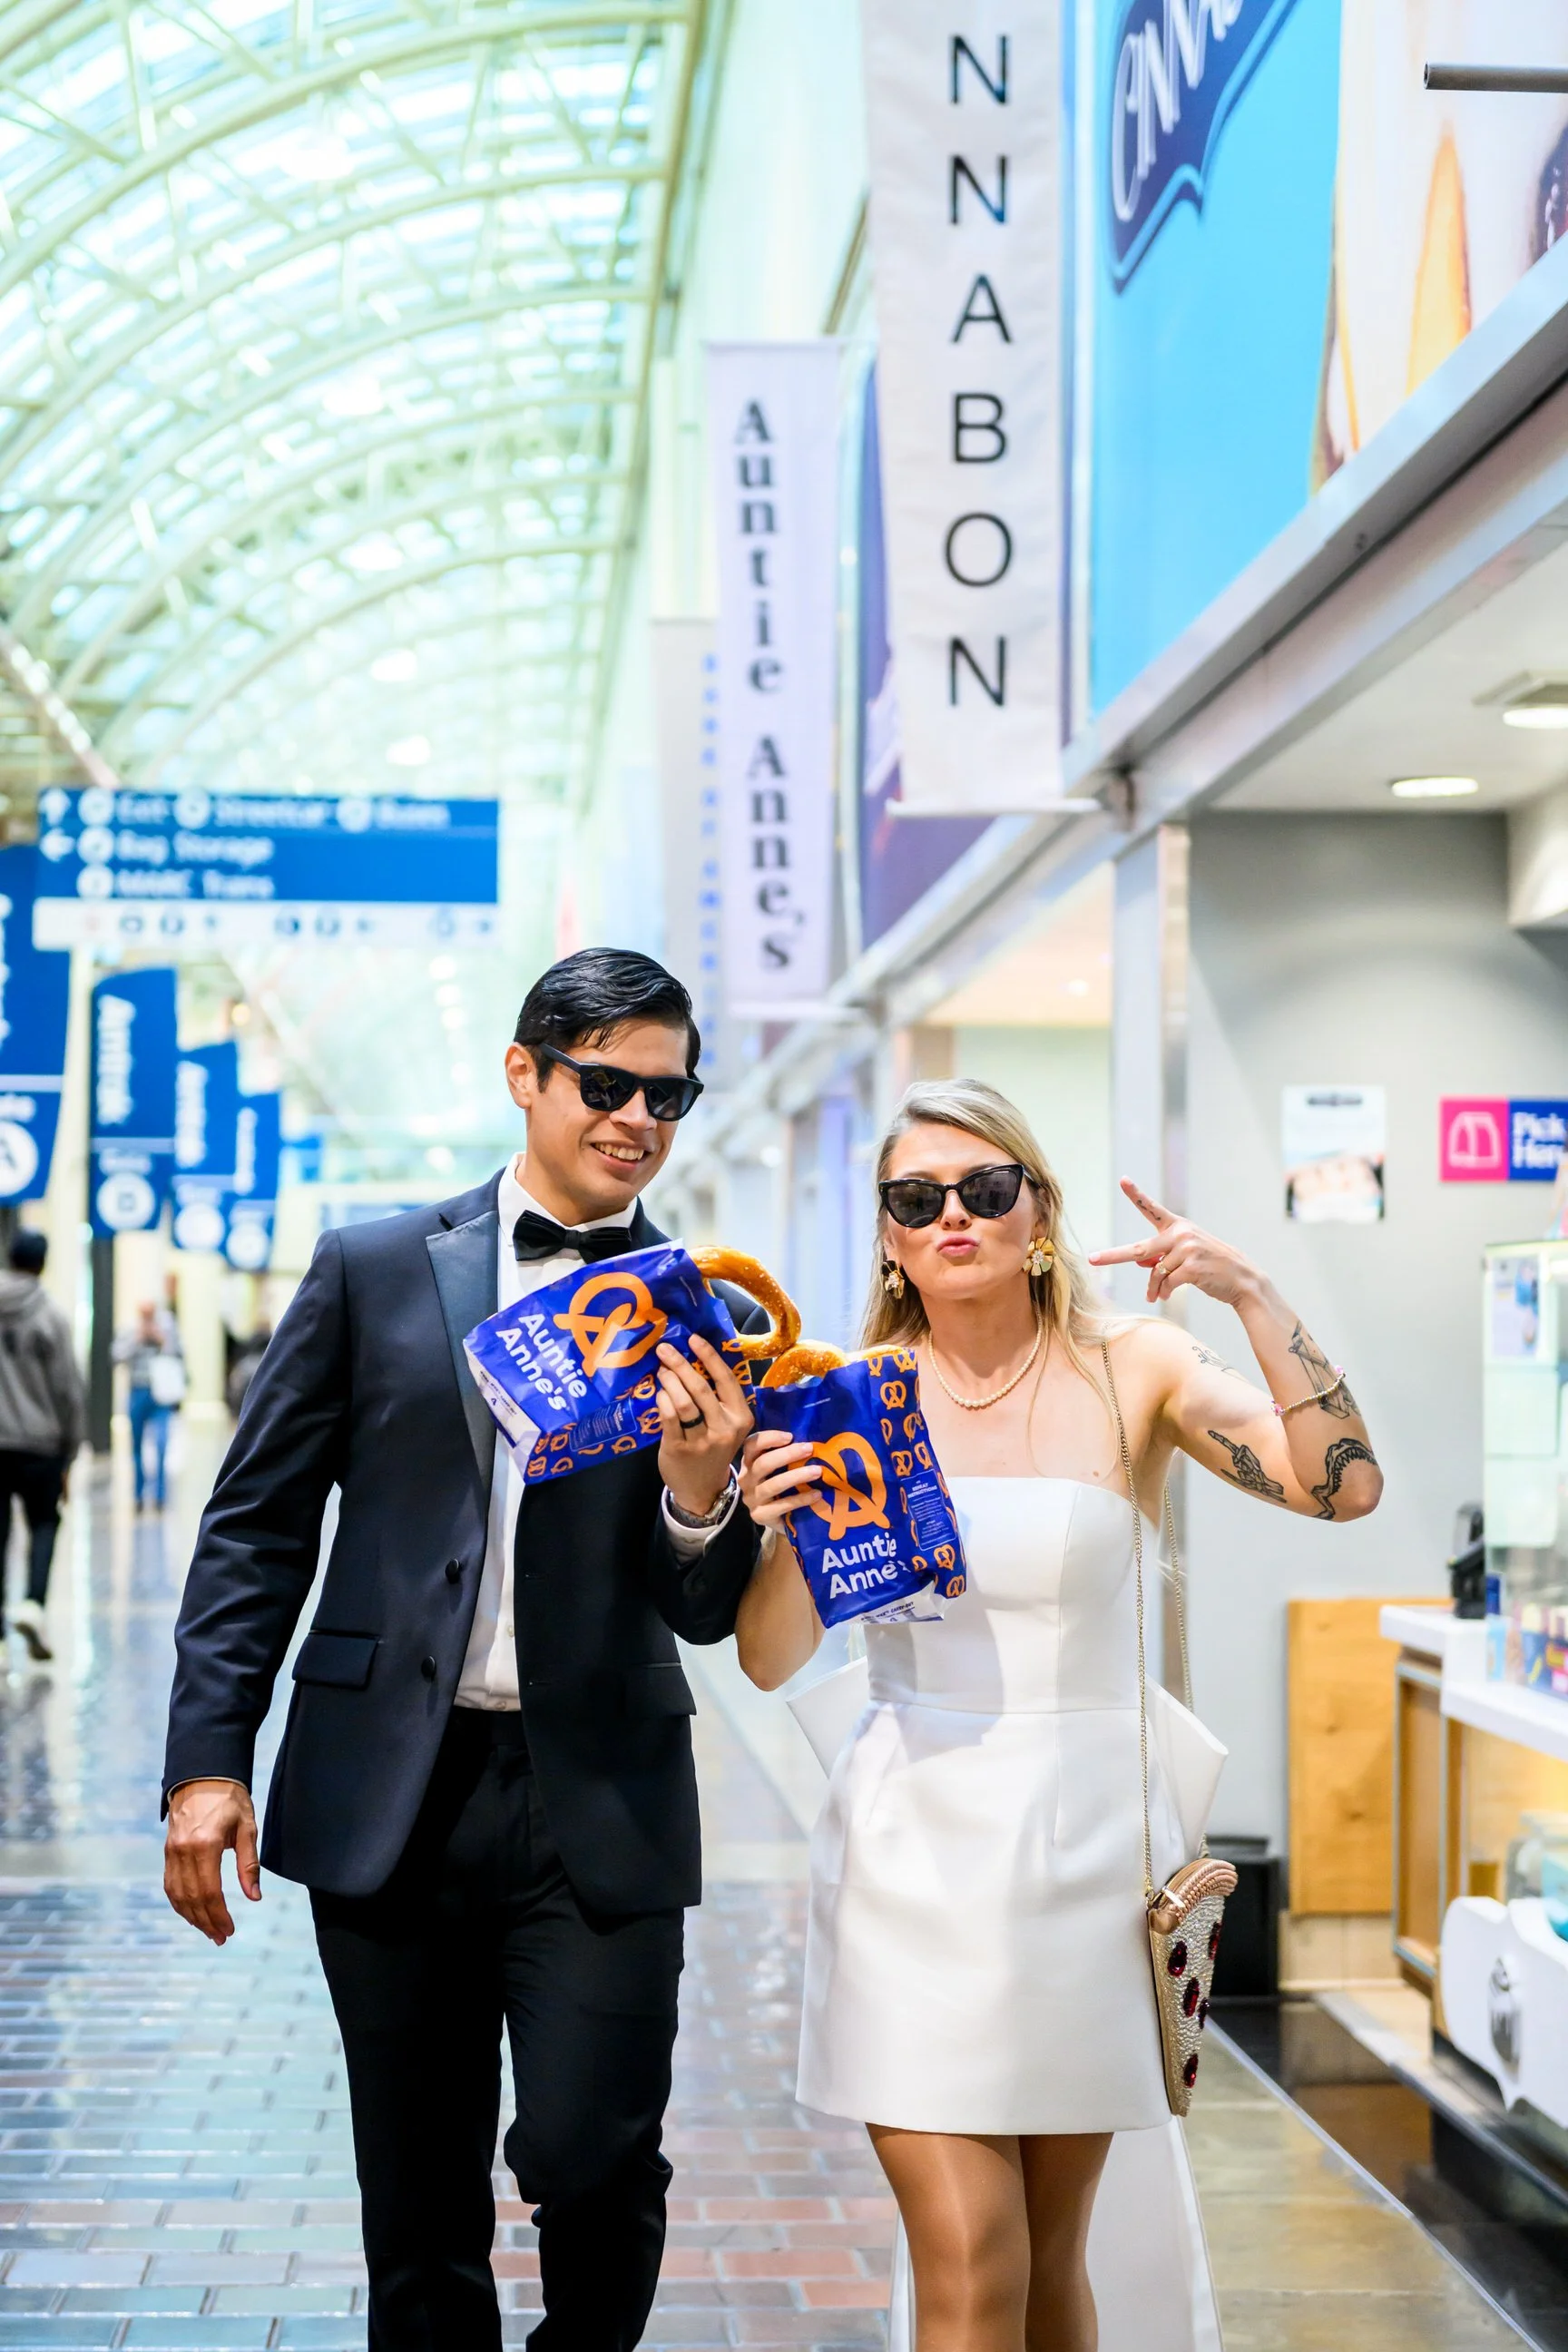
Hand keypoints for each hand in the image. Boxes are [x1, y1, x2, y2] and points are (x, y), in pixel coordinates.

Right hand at [164, 1778, 260, 1944]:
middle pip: (192, 1898)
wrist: (202, 1776)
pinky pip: (170, 1885)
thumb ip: (249, 1863)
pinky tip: (191, 1914)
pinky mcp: (167, 1852)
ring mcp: (172, 1853)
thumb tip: (255, 1897)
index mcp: (205, 1845)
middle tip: (221, 1937)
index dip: (219, 1915)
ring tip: (208, 1931)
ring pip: (178, 1895)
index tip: (230, 1930)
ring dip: (192, 1917)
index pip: (210, 1892)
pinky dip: (179, 1903)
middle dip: (207, 1922)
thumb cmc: (230, 1799)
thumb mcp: (247, 1827)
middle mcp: (183, 1852)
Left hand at [655, 1332, 753, 1516]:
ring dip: (669, 1381)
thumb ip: (717, 1398)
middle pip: (701, 1389)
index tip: (693, 1339)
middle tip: (665, 1349)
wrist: (703, 1488)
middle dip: (681, 1365)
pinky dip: (662, 1401)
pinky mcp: (680, 1449)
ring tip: (661, 1370)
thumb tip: (693, 1359)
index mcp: (741, 1418)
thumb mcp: (726, 1424)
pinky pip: (669, 1418)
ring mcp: (702, 1441)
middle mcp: (725, 1429)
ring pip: (684, 1403)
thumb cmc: (714, 1447)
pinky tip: (659, 1394)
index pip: (726, 1380)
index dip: (709, 1357)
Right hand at [740, 1427, 821, 1527]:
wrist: (776, 1518)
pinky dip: (801, 1499)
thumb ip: (786, 1455)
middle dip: (788, 1454)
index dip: (769, 1438)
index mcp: (749, 1462)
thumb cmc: (780, 1486)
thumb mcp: (778, 1468)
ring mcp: (752, 1499)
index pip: (751, 1445)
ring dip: (797, 1476)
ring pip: (773, 1485)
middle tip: (809, 1449)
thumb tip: (809, 1440)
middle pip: (763, 1464)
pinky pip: (781, 1506)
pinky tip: (817, 1494)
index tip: (790, 1437)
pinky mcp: (760, 1516)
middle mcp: (746, 1479)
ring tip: (817, 1471)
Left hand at [1089, 1178, 1260, 1307]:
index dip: (1136, 1195)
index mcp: (1178, 1226)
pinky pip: (1166, 1284)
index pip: (1153, 1208)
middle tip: (1092, 1259)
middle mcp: (1181, 1233)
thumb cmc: (1211, 1266)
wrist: (1242, 1279)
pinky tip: (1168, 1295)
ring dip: (1153, 1288)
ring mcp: (1187, 1249)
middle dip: (1113, 1255)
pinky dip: (1164, 1293)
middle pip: (1138, 1249)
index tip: (1123, 1180)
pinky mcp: (1192, 1267)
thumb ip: (1163, 1255)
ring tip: (1156, 1295)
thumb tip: (1141, 1265)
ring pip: (1154, 1274)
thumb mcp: (1186, 1254)